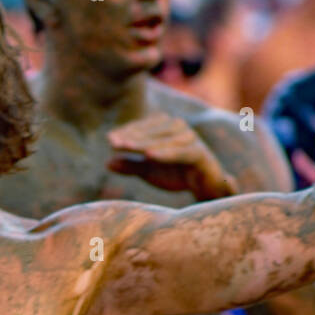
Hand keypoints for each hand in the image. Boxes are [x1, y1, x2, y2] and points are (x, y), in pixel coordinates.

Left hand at [107, 115, 237, 200]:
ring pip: (164, 140)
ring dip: (144, 143)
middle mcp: (180, 128)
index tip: (110, 139)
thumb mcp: (150, 171)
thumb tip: (107, 163)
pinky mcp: (200, 154)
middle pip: (152, 131)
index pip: (144, 126)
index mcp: (167, 128)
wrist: (208, 188)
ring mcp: (191, 139)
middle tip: (113, 142)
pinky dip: (165, 154)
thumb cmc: (178, 175)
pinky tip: (149, 156)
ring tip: (126, 146)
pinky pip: (181, 152)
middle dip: (132, 136)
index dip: (127, 132)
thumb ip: (130, 166)